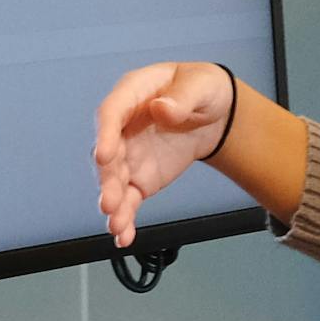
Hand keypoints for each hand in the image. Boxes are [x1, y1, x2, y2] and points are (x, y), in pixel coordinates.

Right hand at [89, 61, 234, 247]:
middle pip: (108, 152)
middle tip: (110, 202)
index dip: (105, 134)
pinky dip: (125, 218)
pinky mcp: (140, 178)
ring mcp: (129, 154)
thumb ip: (182, 97)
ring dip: (113, 204)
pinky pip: (128, 200)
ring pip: (114, 181)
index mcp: (134, 94)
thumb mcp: (200, 85)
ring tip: (117, 225)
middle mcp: (123, 126)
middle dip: (107, 179)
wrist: (215, 115)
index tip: (104, 155)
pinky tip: (124, 235)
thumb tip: (162, 108)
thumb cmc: (203, 88)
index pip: (112, 112)